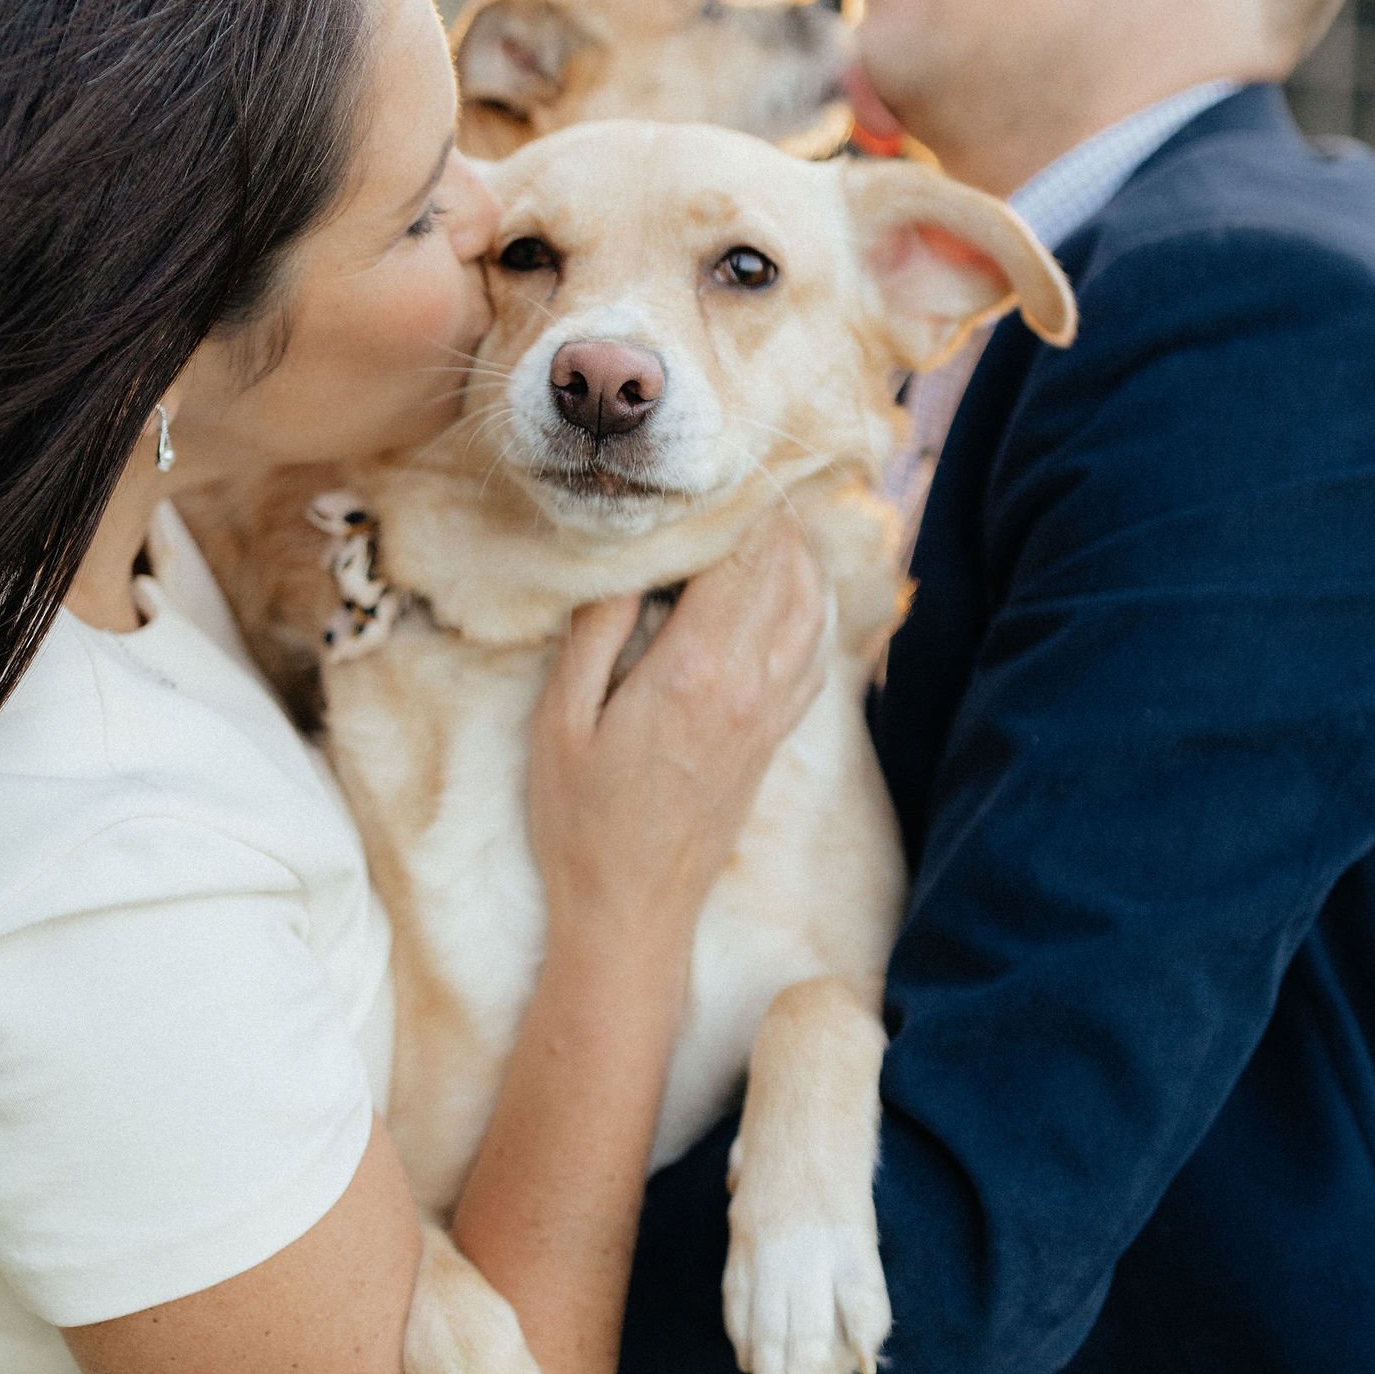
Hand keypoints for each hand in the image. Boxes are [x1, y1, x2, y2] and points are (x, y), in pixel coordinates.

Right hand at [529, 515, 826, 972]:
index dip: (736, 502)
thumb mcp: (561, 720)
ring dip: (794, 553)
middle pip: (784, 570)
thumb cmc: (580, 820)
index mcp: (695, 671)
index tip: (719, 462)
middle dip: (768, 514)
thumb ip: (597, 633)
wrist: (631, 911)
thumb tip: (626, 560)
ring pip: (810, 606)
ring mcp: (770, 713)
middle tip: (739, 473)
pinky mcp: (773, 737)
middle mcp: (749, 686)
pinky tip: (789, 584)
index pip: (740, 557)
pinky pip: (814, 652)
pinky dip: (810, 604)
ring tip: (762, 515)